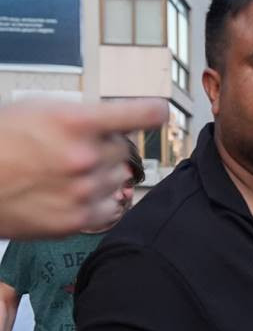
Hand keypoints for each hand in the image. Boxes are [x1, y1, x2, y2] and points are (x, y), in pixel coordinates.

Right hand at [0, 98, 166, 238]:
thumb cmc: (0, 141)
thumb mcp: (37, 111)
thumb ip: (82, 117)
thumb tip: (119, 124)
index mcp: (75, 121)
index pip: (140, 113)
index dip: (152, 112)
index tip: (160, 112)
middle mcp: (84, 156)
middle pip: (124, 149)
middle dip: (105, 147)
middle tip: (72, 150)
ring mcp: (84, 190)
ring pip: (119, 178)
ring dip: (101, 175)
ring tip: (64, 173)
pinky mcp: (78, 219)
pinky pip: (112, 207)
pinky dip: (100, 201)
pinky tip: (75, 194)